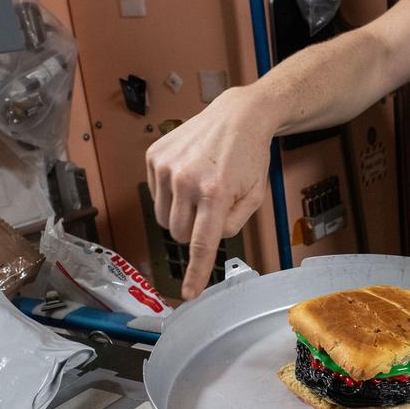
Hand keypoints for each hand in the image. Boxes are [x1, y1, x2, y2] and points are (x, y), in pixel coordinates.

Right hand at [143, 87, 276, 299]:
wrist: (237, 116)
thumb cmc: (249, 156)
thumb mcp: (254, 196)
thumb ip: (233, 225)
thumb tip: (209, 241)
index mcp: (214, 193)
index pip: (200, 244)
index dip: (195, 272)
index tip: (188, 292)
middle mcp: (186, 180)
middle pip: (178, 234)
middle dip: (193, 231)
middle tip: (209, 211)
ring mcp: (166, 167)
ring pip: (163, 217)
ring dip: (179, 214)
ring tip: (199, 191)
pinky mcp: (154, 156)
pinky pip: (155, 194)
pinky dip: (170, 193)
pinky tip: (188, 175)